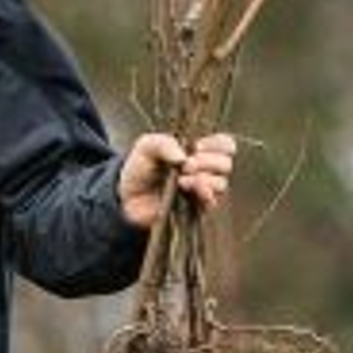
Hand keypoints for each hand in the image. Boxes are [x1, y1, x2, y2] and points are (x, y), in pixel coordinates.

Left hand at [118, 130, 238, 230]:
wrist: (126, 197)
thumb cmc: (139, 168)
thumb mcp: (147, 146)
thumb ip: (164, 143)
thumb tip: (184, 157)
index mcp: (199, 152)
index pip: (225, 145)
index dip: (217, 144)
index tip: (198, 146)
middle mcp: (206, 171)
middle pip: (226, 164)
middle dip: (208, 161)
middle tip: (187, 164)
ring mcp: (203, 191)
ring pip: (221, 183)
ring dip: (203, 178)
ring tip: (182, 178)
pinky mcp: (197, 209)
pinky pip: (212, 201)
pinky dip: (202, 192)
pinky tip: (186, 187)